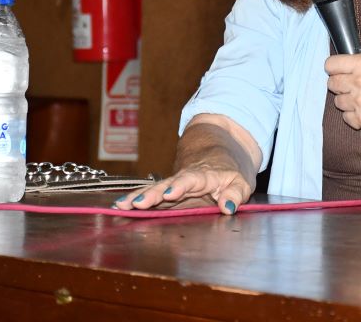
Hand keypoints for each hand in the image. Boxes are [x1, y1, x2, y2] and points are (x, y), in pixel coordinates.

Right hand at [113, 165, 252, 214]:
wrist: (218, 153)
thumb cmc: (230, 171)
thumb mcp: (241, 182)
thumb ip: (235, 194)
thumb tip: (228, 207)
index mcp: (204, 175)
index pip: (191, 179)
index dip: (181, 186)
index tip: (170, 193)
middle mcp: (184, 178)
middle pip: (166, 185)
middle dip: (152, 195)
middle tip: (138, 203)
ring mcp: (173, 184)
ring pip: (154, 189)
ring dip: (138, 197)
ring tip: (122, 205)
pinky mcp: (166, 191)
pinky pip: (150, 195)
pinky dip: (135, 200)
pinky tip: (119, 206)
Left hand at [325, 41, 360, 135]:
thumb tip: (354, 52)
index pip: (331, 64)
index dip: (334, 67)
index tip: (338, 70)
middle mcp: (360, 83)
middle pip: (332, 84)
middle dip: (340, 83)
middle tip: (353, 84)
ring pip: (338, 102)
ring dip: (347, 100)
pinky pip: (347, 118)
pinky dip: (354, 115)